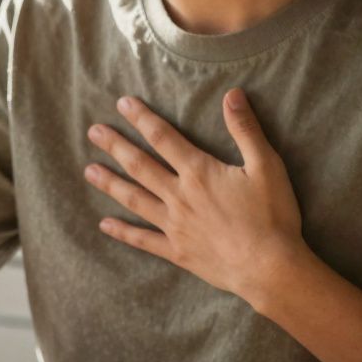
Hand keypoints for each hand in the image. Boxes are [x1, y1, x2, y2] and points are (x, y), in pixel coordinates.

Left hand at [82, 88, 308, 306]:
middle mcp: (179, 196)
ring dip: (110, 184)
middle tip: (93, 132)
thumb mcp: (266, 165)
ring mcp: (174, 225)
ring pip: (134, 199)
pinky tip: (104, 225)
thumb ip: (245, 129)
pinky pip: (142, 239)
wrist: (269, 267)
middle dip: (115, 146)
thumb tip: (232, 94)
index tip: (122, 104)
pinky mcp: (176, 251)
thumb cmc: (272, 215)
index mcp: (199, 172)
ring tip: (89, 171)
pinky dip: (122, 232)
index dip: (142, 118)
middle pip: (140, 166)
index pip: (163, 138)